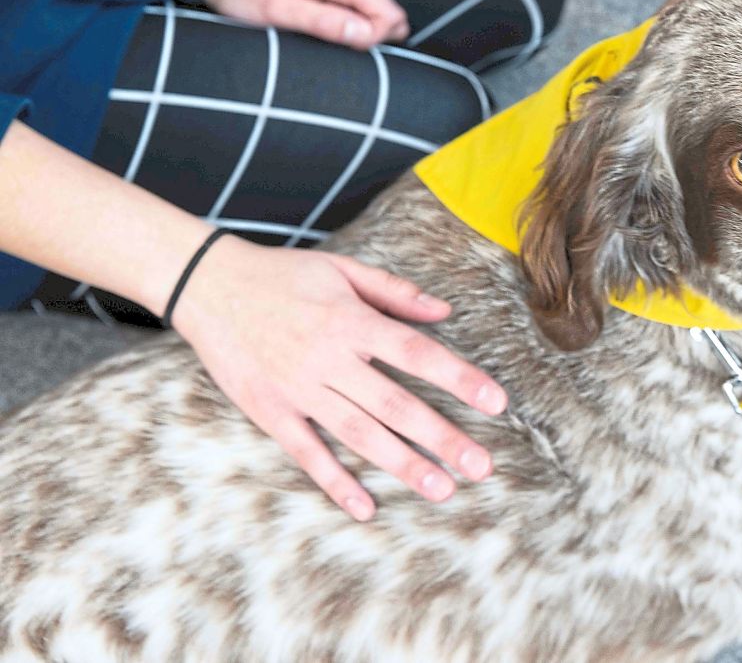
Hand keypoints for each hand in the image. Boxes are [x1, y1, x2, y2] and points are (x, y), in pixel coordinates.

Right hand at [173, 236, 507, 521]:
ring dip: (402, 465)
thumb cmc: (284, 275)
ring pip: (359, 434)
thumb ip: (396, 292)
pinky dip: (335, 482)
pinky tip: (365, 508)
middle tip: (482, 467)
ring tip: (442, 490)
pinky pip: (307, 454)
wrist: (208, 285)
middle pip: (396, 404)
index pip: (418, 354)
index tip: (496, 402)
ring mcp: (299, 390)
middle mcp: (329, 360)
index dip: (460, 378)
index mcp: (352, 322)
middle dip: (442, 438)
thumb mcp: (344, 270)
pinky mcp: (271, 412)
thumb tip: (445, 312)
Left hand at [198, 0, 409, 49]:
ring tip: (323, 34)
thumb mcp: (280, 10)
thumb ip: (323, 21)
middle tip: (329, 41)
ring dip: (360, 36)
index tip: (340, 44)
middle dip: (369, 39)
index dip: (371, 40)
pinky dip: (352, 30)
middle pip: (390, 18)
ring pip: (380, 19)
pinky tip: (326, 30)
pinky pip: (367, 16)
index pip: (390, 16)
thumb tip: (364, 34)